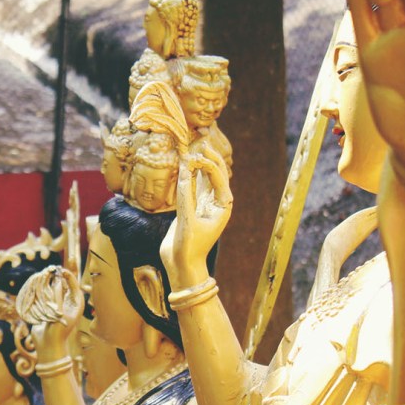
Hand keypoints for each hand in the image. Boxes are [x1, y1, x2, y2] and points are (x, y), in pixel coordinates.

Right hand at [16, 266, 82, 351]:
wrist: (49, 346)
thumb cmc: (57, 332)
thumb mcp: (59, 313)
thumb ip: (58, 296)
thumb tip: (57, 280)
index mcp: (76, 302)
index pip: (73, 283)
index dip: (66, 275)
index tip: (58, 269)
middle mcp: (68, 301)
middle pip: (63, 283)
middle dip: (55, 277)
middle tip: (46, 272)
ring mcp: (59, 304)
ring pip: (54, 288)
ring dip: (47, 283)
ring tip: (40, 279)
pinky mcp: (49, 307)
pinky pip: (46, 294)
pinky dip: (41, 290)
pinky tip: (35, 288)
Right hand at [161, 143, 232, 286]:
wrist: (181, 265)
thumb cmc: (188, 248)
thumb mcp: (187, 223)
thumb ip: (186, 196)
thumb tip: (185, 170)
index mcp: (223, 206)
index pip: (218, 177)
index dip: (207, 163)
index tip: (192, 157)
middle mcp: (216, 202)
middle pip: (216, 173)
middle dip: (210, 156)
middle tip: (201, 139)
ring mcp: (205, 203)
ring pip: (205, 177)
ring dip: (200, 162)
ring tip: (194, 145)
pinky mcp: (192, 206)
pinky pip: (193, 185)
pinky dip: (190, 173)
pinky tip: (185, 162)